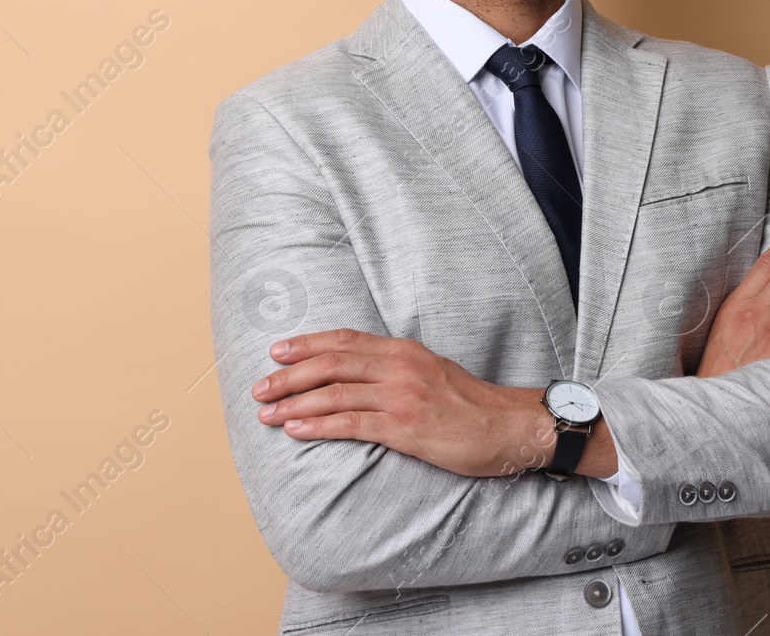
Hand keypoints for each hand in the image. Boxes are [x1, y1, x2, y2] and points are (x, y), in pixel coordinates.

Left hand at [250, 329, 559, 477]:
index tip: (277, 350)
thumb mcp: (432, 372)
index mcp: (404, 350)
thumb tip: (360, 375)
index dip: (307, 344)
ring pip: (334, 393)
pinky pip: (352, 423)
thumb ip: (397, 369)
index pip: (344, 340)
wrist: (510, 427)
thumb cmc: (471, 405)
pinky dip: (318, 425)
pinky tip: (296, 429)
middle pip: (331, 363)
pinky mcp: (405, 427)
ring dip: (294, 403)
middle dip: (289, 375)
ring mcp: (401, 395)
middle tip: (259, 388)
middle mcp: (399, 366)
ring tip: (267, 414)